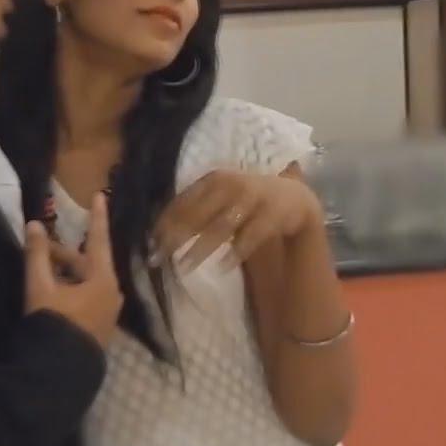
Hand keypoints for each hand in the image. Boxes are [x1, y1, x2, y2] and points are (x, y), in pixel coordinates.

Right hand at [24, 192, 122, 347]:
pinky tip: (52, 293)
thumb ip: (36, 254)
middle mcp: (111, 293)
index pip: (98, 239)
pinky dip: (71, 289)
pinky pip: (87, 298)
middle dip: (64, 255)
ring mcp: (107, 312)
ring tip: (42, 272)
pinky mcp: (99, 327)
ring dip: (66, 274)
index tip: (100, 195)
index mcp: (102, 279)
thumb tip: (33, 224)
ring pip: (87, 282)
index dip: (97, 217)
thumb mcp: (40, 285)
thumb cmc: (54, 322)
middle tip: (40, 249)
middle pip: (88, 263)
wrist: (60, 370)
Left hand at [154, 168, 323, 272]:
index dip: (165, 222)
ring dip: (200, 248)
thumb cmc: (248, 199)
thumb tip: (159, 232)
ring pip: (220, 227)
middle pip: (197, 215)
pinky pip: (250, 237)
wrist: (295, 198)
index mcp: (214, 178)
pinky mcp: (271, 216)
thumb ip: (195, 209)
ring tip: (183, 266)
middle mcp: (231, 185)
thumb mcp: (221, 196)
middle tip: (159, 257)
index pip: (183, 200)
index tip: (150, 242)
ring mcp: (253, 199)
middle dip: (176, 237)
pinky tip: (222, 266)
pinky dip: (235, 252)